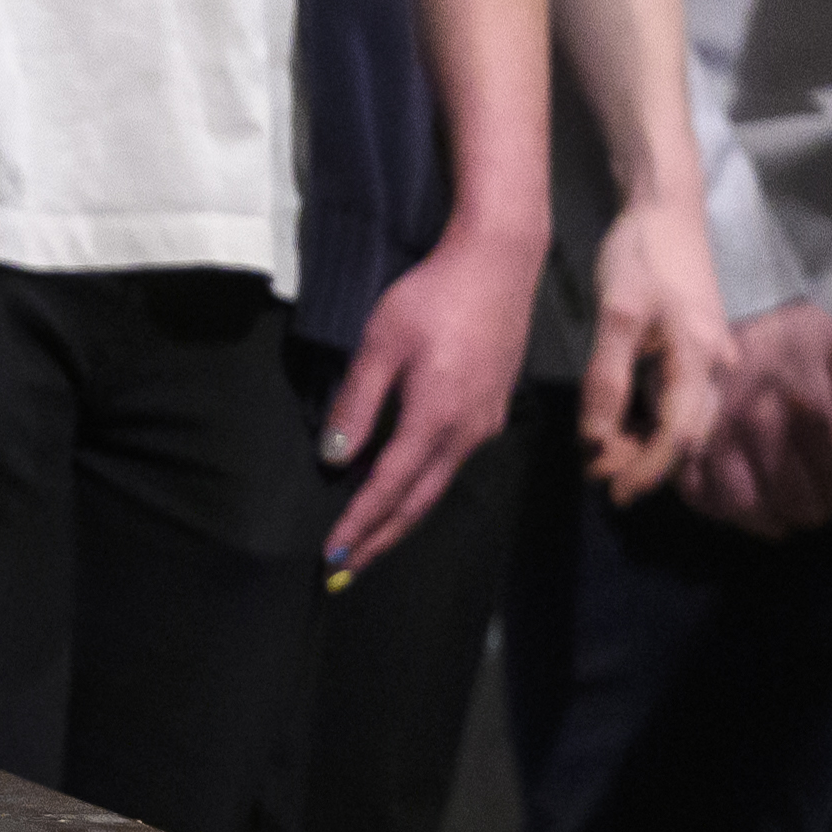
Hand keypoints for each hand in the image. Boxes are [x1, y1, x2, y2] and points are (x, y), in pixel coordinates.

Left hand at [318, 220, 539, 579]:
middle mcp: (467, 432)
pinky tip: (406, 482)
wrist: (499, 263)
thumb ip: (357, 403)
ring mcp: (486, 423)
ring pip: (440, 484)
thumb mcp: (381, 343)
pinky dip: (424, 484)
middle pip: (420, 501)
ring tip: (372, 535)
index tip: (332, 554)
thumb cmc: (433, 296)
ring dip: (404, 514)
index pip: (389, 487)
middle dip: (383, 538)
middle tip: (349, 567)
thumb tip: (337, 457)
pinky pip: (454, 460)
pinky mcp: (494, 408)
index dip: (360, 523)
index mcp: (436, 418)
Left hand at [580, 199, 733, 501]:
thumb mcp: (616, 316)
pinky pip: (687, 402)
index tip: (611, 490)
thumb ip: (606, 381)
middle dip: (647, 463)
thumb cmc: (642, 255)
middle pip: (691, 434)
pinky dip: (659, 424)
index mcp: (699, 358)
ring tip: (607, 454)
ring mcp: (714, 358)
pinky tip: (630, 427)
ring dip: (652, 445)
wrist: (667, 209)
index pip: (680, 435)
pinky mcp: (702, 350)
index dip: (646, 469)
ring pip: (690, 420)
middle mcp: (716, 365)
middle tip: (599, 473)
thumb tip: (596, 441)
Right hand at [677, 303, 831, 537]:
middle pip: (792, 495)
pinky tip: (735, 511)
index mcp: (806, 403)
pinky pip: (696, 490)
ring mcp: (720, 433)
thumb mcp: (831, 346)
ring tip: (779, 522)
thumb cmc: (782, 323)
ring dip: (766, 521)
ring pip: (744, 504)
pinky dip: (717, 509)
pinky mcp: (684, 434)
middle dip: (809, 512)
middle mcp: (763, 425)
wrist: (720, 296)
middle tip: (813, 514)